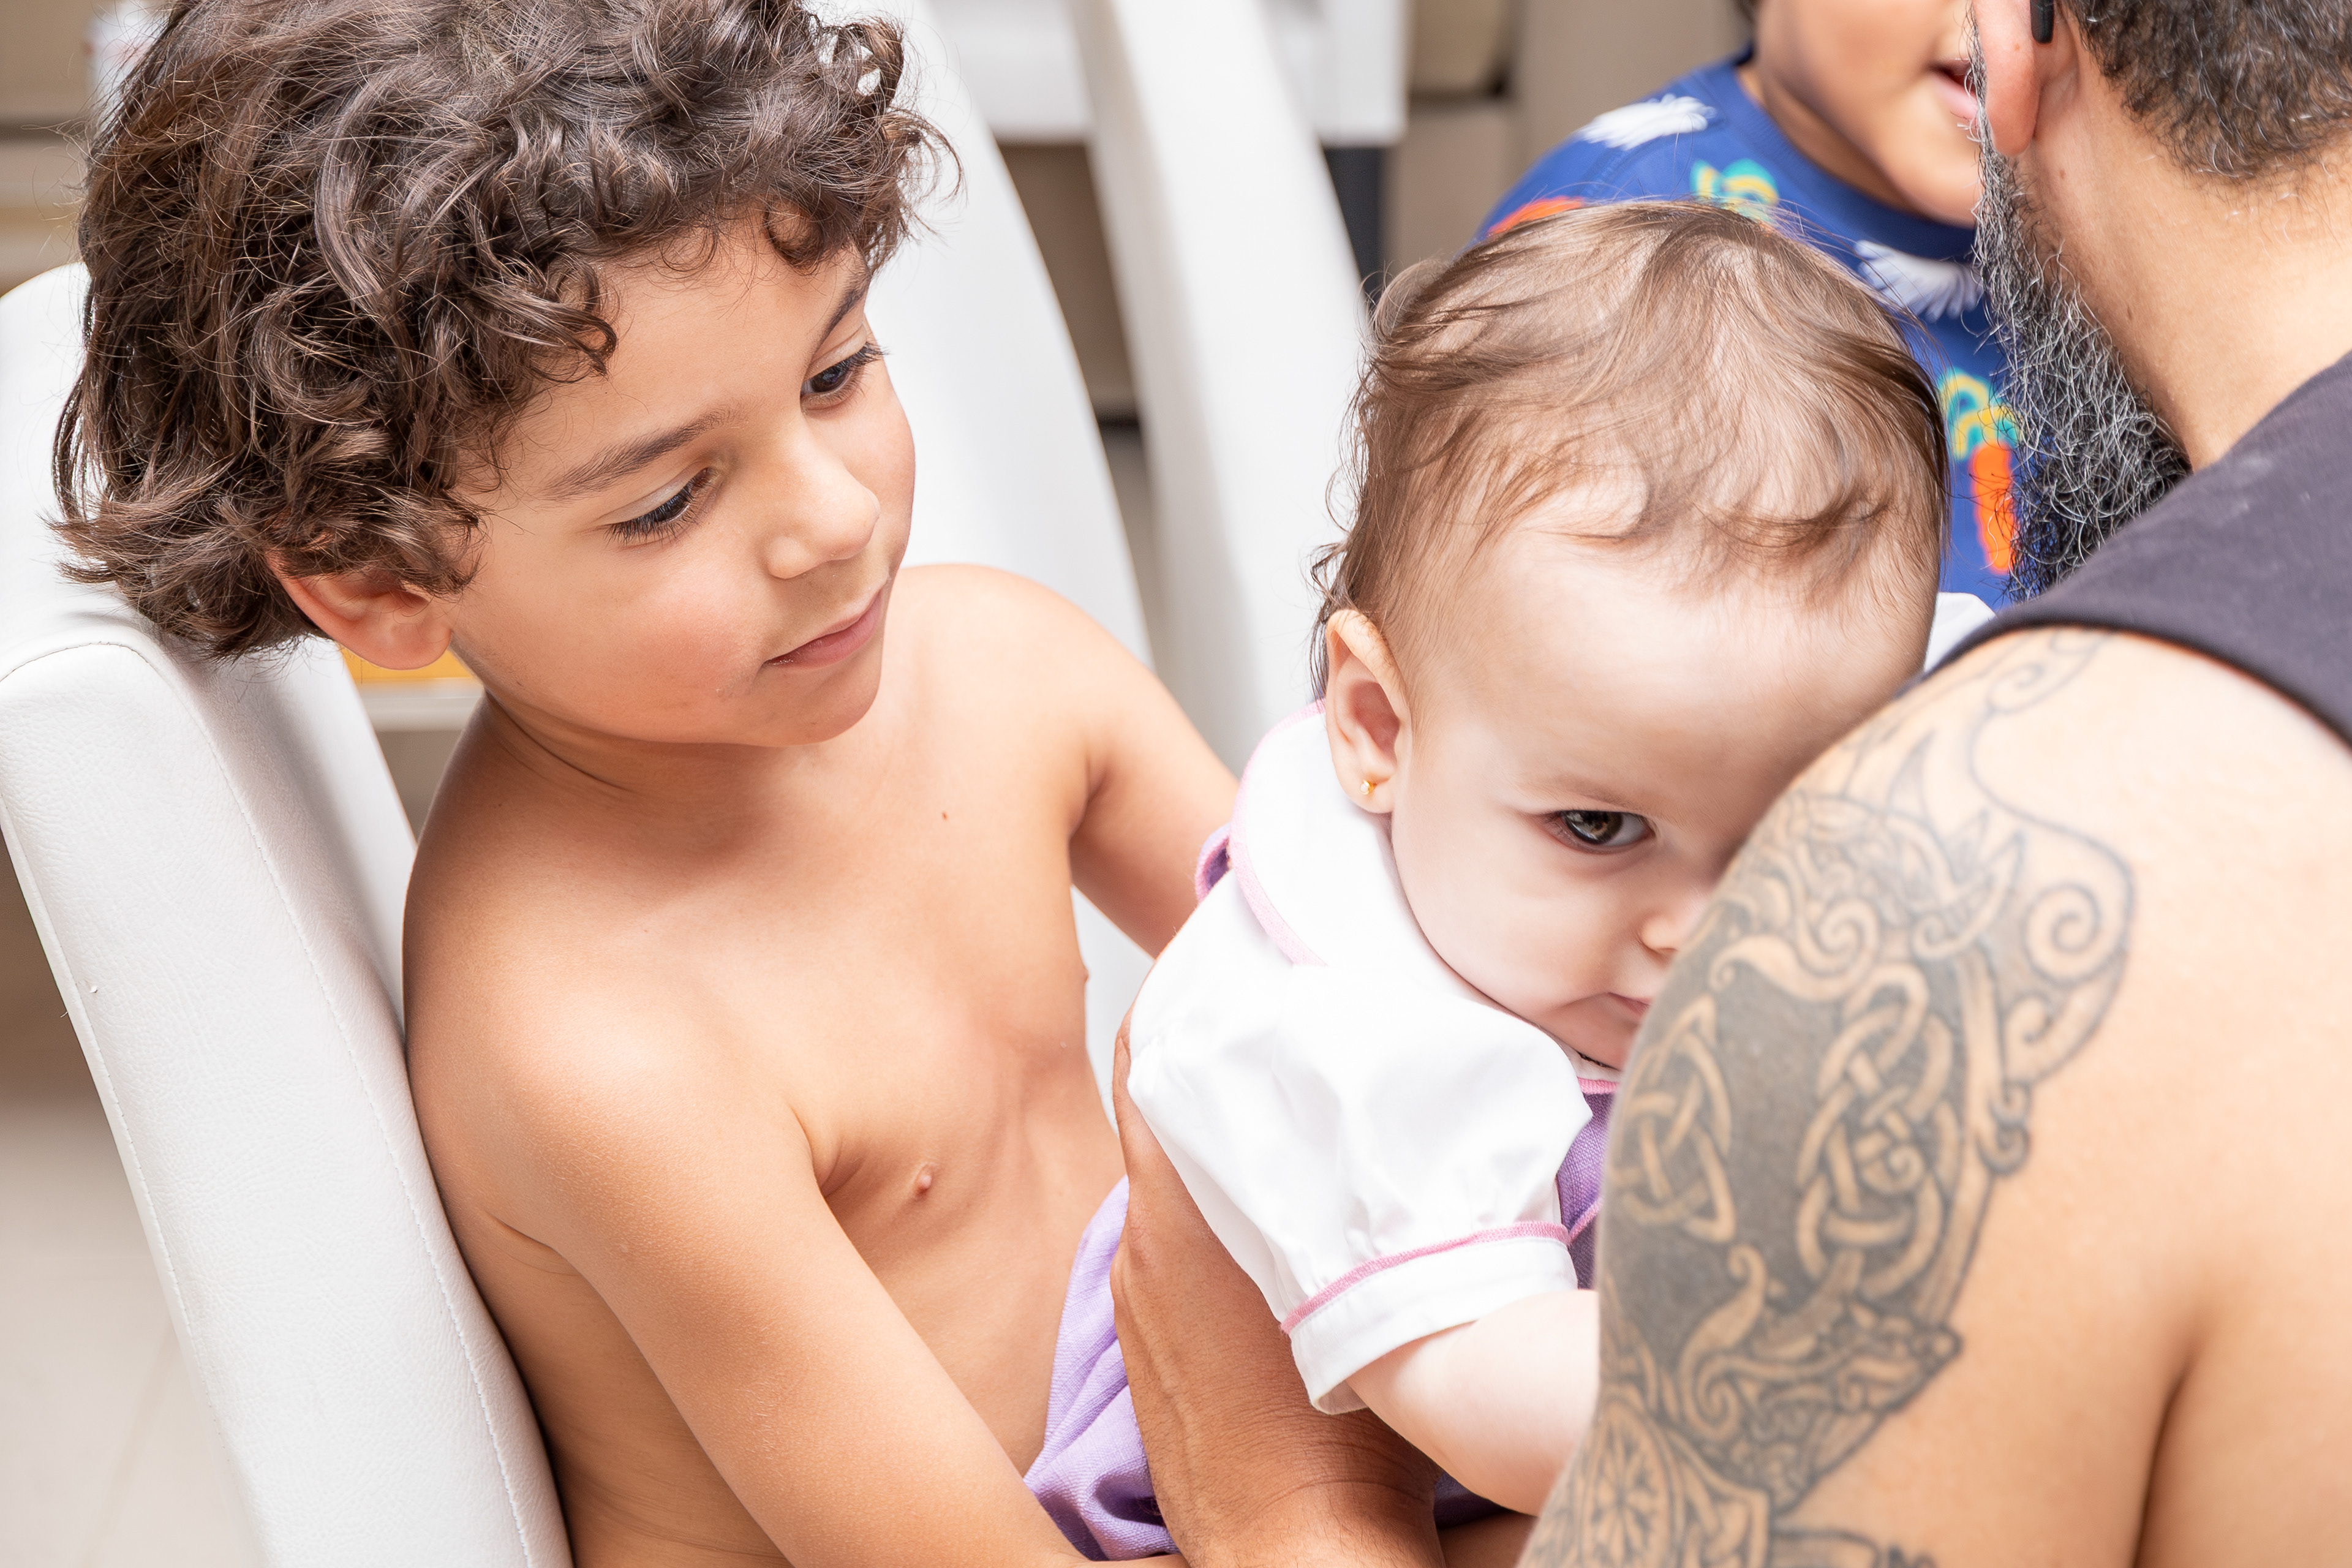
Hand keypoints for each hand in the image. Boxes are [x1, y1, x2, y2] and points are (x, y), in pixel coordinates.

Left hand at [1109, 1022, 1445, 1567]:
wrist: (1296, 1553)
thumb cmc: (1344, 1435)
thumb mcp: (1372, 1281)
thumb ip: (1358, 1186)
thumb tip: (1377, 1106)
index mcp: (1183, 1208)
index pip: (1157, 1050)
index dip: (1188, 983)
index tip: (1235, 935)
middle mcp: (1144, 1239)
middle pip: (1168, 1102)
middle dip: (1221, 1050)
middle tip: (1291, 1003)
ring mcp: (1139, 1294)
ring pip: (1175, 1173)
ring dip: (1225, 1129)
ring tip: (1300, 1094)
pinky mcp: (1148, 1343)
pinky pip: (1173, 1238)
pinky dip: (1216, 1202)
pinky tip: (1280, 1205)